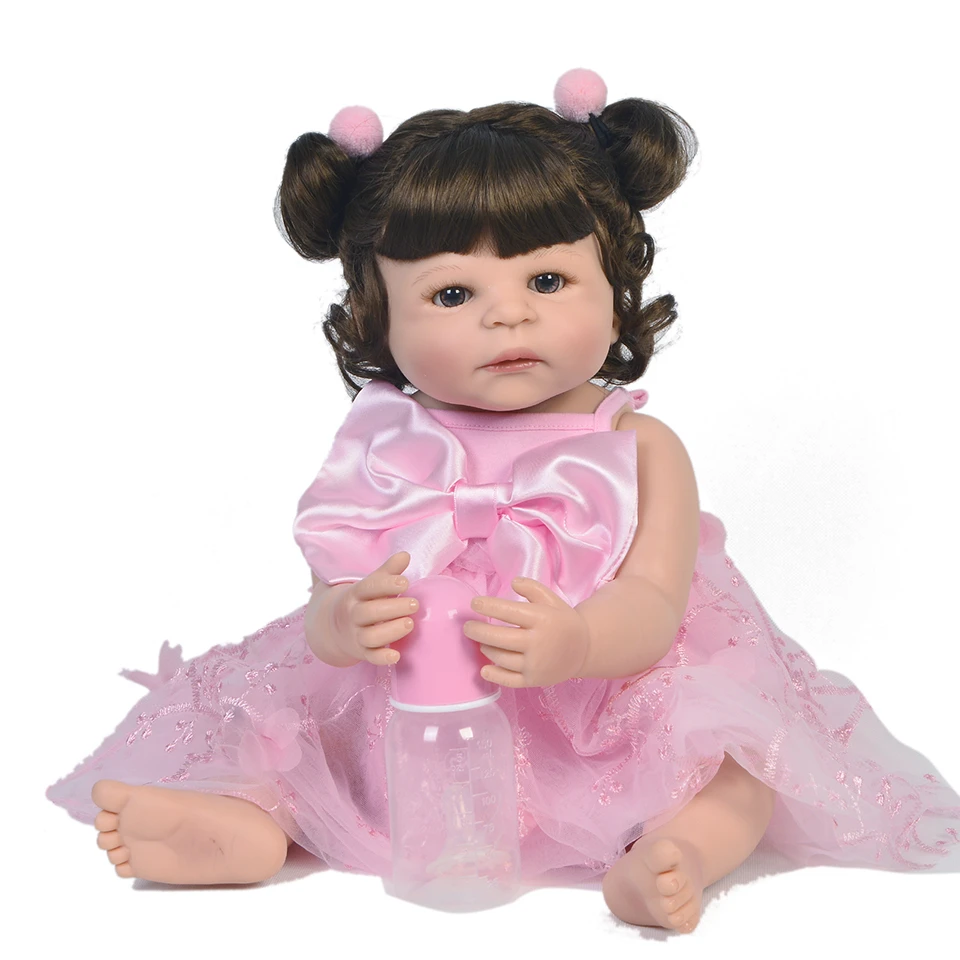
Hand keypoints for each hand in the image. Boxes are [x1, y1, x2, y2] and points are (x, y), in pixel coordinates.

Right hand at [327, 552, 416, 666]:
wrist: (332, 628)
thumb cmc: (362, 602)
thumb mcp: (371, 585)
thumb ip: (388, 571)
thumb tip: (405, 554)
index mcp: (356, 594)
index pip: (368, 587)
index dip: (386, 584)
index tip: (405, 582)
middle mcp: (353, 615)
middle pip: (369, 612)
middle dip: (393, 608)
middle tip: (415, 604)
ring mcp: (356, 635)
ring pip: (370, 636)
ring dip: (390, 631)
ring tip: (410, 624)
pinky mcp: (361, 652)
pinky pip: (370, 657)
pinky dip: (382, 658)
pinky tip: (396, 656)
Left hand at [463, 577, 590, 687]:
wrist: (584, 650)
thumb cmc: (562, 621)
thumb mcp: (552, 599)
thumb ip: (532, 588)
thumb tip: (513, 582)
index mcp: (541, 619)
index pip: (508, 612)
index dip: (487, 606)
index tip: (474, 604)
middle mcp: (537, 642)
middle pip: (498, 638)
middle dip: (477, 631)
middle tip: (467, 627)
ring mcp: (535, 664)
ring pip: (501, 658)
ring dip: (486, 648)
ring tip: (483, 641)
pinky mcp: (534, 680)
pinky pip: (509, 680)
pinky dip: (494, 675)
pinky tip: (484, 668)